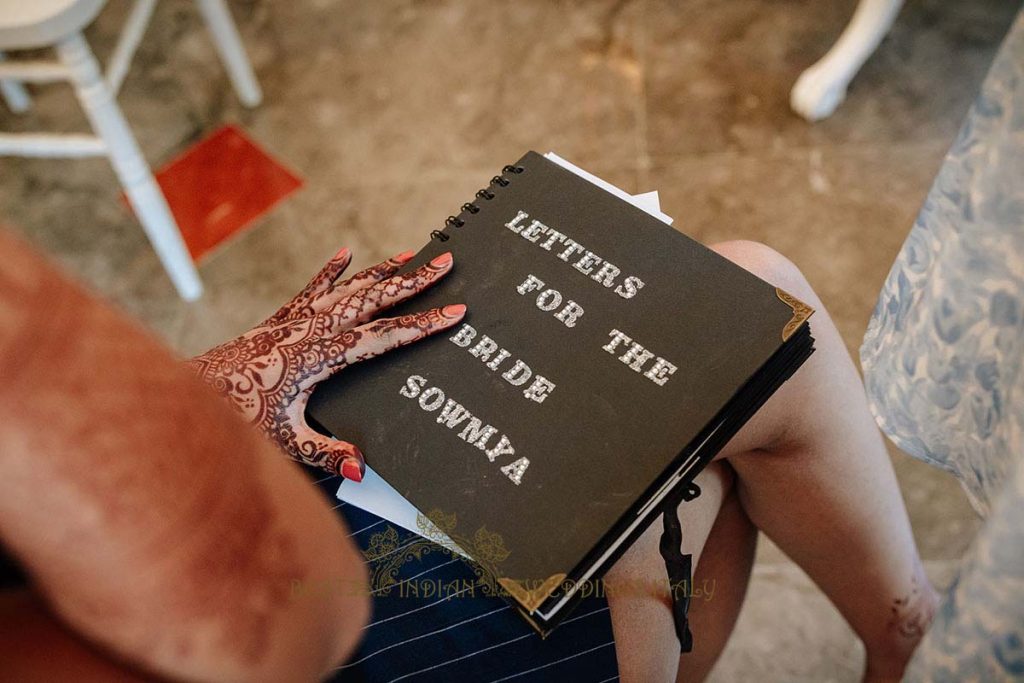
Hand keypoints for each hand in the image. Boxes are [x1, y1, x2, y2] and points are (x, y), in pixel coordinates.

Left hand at [190, 247, 463, 480]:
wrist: (189, 397)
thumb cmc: (236, 420)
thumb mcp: (284, 442)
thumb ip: (326, 453)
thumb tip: (362, 468)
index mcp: (317, 358)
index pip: (382, 337)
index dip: (422, 325)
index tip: (453, 312)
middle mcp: (308, 331)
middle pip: (371, 300)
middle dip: (412, 282)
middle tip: (445, 264)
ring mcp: (292, 322)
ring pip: (346, 289)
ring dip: (380, 272)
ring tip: (410, 255)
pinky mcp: (276, 322)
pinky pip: (310, 290)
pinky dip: (330, 272)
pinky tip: (346, 254)